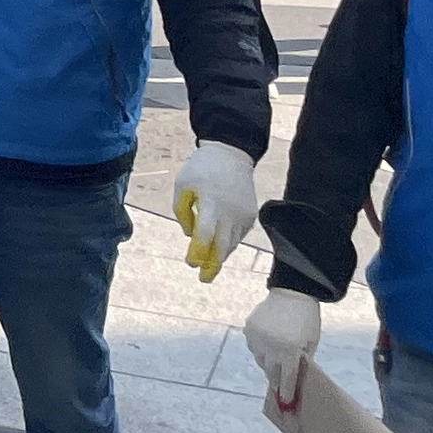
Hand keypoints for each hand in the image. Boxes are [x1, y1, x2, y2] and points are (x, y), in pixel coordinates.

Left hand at [174, 140, 258, 280]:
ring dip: (220, 254)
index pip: (205, 235)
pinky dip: (229, 241)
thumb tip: (189, 235)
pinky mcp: (251, 214)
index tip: (191, 263)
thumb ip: (181, 211)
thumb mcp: (182, 184)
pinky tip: (220, 244)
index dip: (198, 252)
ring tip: (210, 264)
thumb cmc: (201, 168)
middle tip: (203, 278)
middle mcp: (230, 212)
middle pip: (223, 247)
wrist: (231, 153)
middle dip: (212, 265)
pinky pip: (239, 234)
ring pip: (232, 243)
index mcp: (211, 203)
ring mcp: (243, 214)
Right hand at [242, 288, 321, 399]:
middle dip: (276, 377)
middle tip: (279, 381)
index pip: (286, 378)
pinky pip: (253, 345)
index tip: (285, 404)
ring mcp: (258, 337)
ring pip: (260, 359)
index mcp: (289, 351)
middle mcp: (271, 346)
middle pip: (270, 372)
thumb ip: (302, 360)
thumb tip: (293, 378)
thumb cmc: (307, 319)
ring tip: (276, 352)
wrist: (293, 290)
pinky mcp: (249, 328)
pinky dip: (260, 346)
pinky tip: (269, 338)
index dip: (286, 393)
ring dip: (267, 360)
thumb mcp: (311, 342)